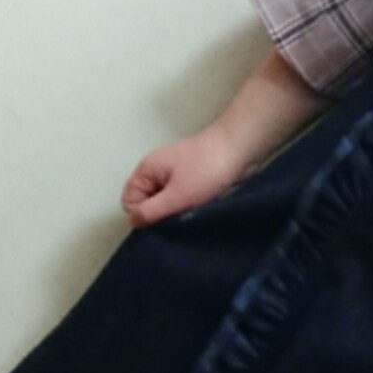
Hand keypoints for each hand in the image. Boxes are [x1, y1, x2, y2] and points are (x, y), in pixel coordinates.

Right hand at [120, 124, 257, 228]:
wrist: (242, 148)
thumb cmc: (207, 169)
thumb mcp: (176, 196)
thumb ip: (151, 211)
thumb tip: (133, 223)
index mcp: (146, 170)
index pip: (130, 203)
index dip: (143, 216)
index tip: (163, 222)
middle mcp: (157, 172)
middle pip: (147, 204)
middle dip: (160, 216)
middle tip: (179, 223)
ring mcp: (176, 176)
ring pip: (166, 204)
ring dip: (176, 213)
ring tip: (192, 217)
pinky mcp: (194, 181)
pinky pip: (182, 200)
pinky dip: (188, 208)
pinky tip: (200, 212)